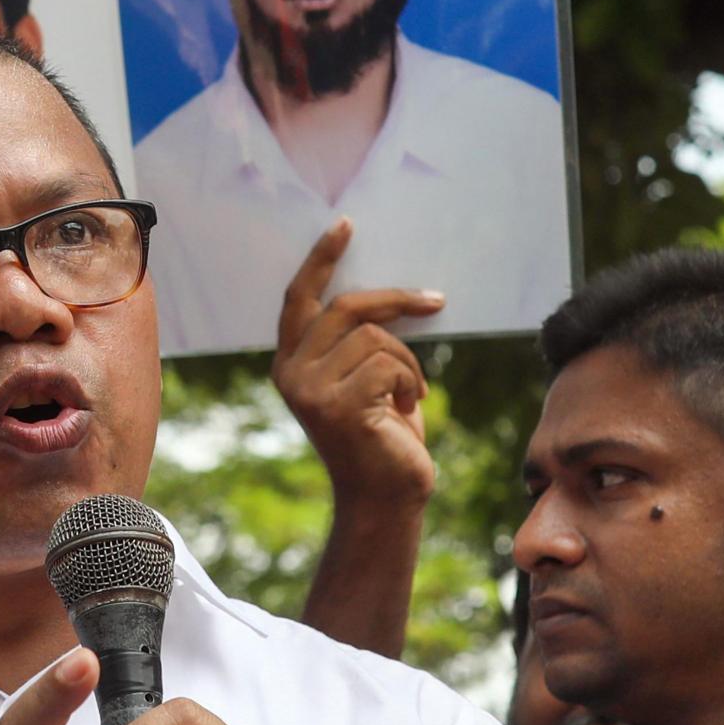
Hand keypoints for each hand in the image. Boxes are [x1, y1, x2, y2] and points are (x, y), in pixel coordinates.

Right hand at [273, 220, 438, 509]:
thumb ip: (358, 342)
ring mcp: (311, 391)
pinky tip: (405, 411)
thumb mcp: (363, 381)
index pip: (299, 298)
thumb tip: (388, 295)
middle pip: (348, 307)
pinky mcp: (338, 406)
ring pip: (376, 338)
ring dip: (407, 362)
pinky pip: (389, 365)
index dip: (321, 260)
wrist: (385, 499)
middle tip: (435, 300)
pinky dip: (409, 383)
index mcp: (289, 363)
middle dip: (396, 301)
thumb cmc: (382, 438)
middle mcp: (291, 374)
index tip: (345, 225)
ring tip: (409, 395)